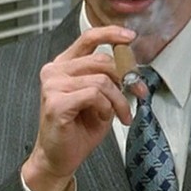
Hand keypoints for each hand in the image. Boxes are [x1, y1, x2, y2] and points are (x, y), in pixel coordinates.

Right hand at [21, 26, 135, 190]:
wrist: (60, 157)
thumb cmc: (80, 127)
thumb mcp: (102, 97)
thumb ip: (110, 77)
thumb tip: (132, 69)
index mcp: (65, 65)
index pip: (88, 38)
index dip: (111, 34)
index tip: (130, 37)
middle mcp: (55, 71)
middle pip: (102, 60)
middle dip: (127, 78)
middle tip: (138, 92)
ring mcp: (52, 86)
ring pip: (102, 80)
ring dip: (118, 99)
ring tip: (120, 113)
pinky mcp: (55, 102)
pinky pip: (94, 95)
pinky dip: (106, 107)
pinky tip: (102, 117)